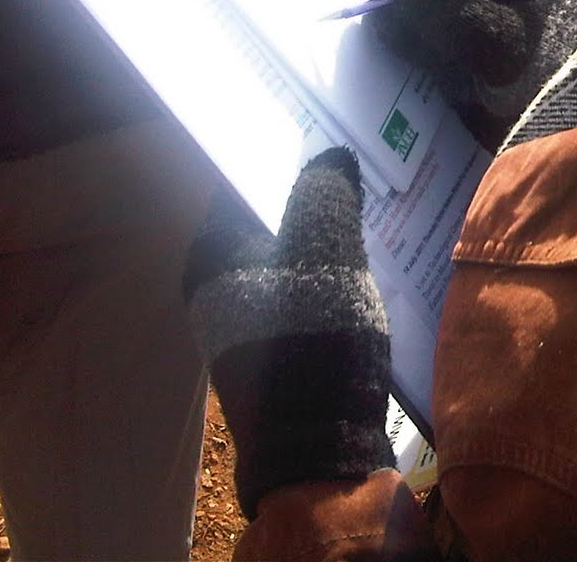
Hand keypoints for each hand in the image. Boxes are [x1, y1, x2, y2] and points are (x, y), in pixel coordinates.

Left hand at [183, 147, 393, 518]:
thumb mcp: (325, 250)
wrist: (320, 445)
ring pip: (284, 257)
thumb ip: (325, 192)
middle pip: (262, 220)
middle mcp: (214, 287)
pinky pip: (297, 290)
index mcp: (210, 256)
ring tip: (366, 205)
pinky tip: (363, 262)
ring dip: (320, 235)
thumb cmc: (312, 338)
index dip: (276, 154)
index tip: (318, 131)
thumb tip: (329, 156)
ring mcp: (241, 323)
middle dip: (305, 193)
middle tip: (351, 164)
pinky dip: (324, 272)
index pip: (236, 184)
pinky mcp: (272, 351)